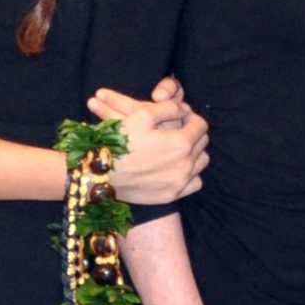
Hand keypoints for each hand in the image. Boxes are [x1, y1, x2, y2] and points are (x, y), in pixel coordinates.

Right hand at [87, 84, 209, 205]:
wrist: (101, 173)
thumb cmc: (119, 142)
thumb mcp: (141, 115)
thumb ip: (169, 108)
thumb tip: (185, 109)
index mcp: (181, 143)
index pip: (201, 125)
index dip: (192, 117)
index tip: (182, 116)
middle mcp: (185, 164)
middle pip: (202, 143)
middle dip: (193, 133)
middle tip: (179, 130)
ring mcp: (179, 182)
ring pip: (201, 163)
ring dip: (194, 153)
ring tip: (178, 148)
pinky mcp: (172, 195)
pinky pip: (194, 182)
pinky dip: (190, 174)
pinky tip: (176, 168)